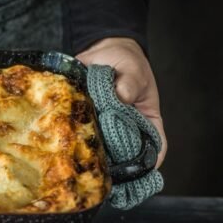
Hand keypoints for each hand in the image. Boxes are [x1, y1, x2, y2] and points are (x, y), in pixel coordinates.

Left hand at [75, 37, 166, 168]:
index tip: (141, 172)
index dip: (151, 161)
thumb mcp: (133, 70)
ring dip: (93, 151)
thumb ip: (129, 83)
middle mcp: (125, 125)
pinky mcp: (86, 119)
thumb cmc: (126, 62)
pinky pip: (81, 132)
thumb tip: (121, 96)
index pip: (155, 145)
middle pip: (124, 151)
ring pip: (102, 145)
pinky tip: (67, 140)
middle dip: (116, 162)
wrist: (102, 50)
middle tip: (106, 168)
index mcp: (145, 119)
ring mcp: (104, 124)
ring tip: (85, 157)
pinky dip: (76, 136)